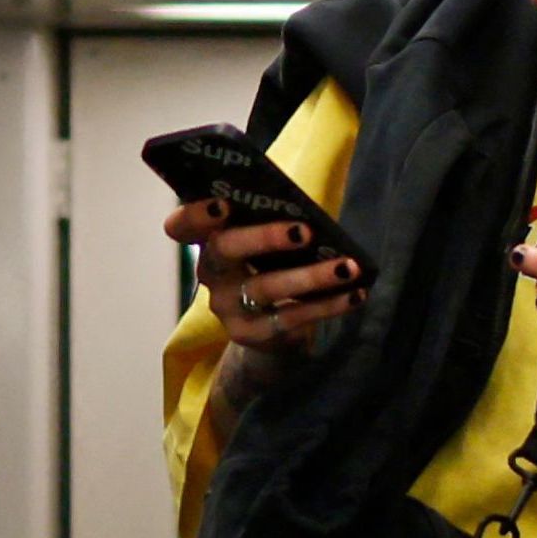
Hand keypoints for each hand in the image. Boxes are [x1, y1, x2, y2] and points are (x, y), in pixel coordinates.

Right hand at [169, 198, 362, 350]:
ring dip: (311, 276)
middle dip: (264, 237)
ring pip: (265, 287)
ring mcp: (227, 306)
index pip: (182, 225)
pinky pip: (290, 318)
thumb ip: (272, 220)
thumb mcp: (265, 242)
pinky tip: (354, 294)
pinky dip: (326, 305)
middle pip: (225, 248)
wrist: (269, 330)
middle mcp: (211, 273)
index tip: (222, 203)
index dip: (196, 214)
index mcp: (210, 239)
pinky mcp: (249, 334)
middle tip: (305, 231)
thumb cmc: (271, 267)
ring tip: (348, 267)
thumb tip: (308, 209)